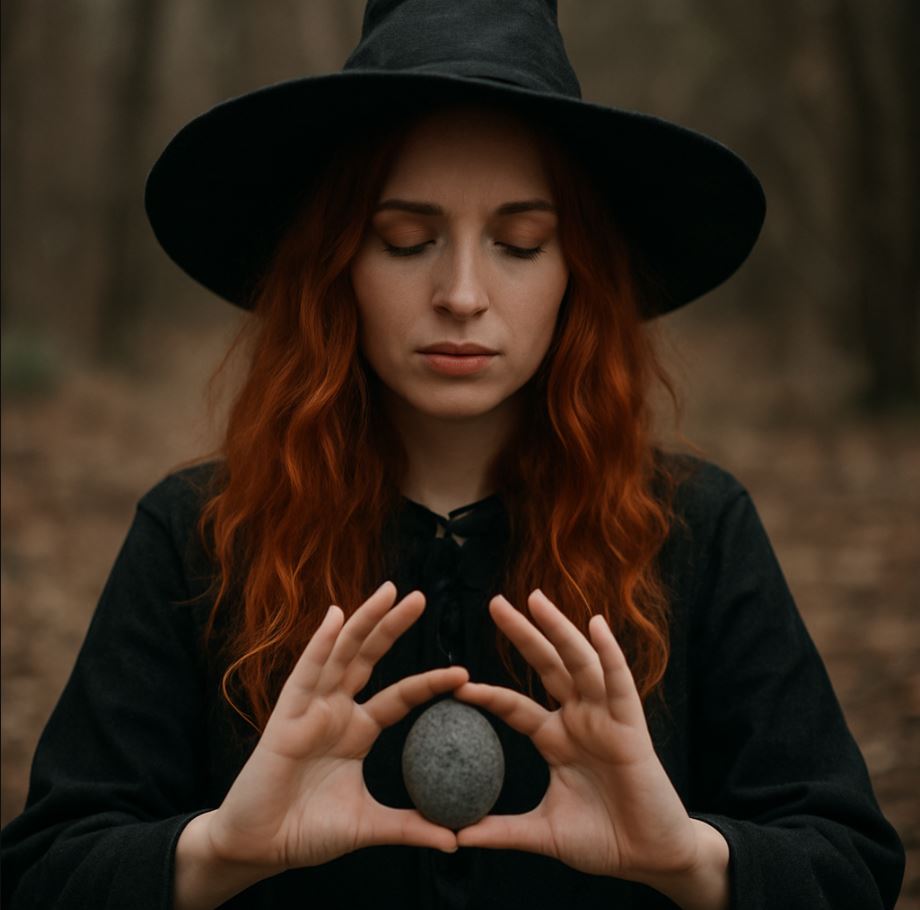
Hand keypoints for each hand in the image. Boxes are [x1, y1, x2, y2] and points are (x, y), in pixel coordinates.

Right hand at [202, 581, 467, 871]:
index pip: (400, 696)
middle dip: (392, 626)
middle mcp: (335, 710)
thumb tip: (456, 839)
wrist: (259, 849)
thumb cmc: (307, 832)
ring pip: (341, 653)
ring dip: (364, 621)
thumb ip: (410, 827)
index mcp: (356, 730)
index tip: (464, 674)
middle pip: (368, 657)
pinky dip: (320, 644)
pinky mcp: (286, 715)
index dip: (429, 683)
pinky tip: (336, 616)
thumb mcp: (369, 826)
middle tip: (421, 597)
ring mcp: (310, 708)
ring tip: (390, 592)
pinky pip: (306, 673)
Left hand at [453, 590, 727, 906]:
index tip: (454, 683)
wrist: (652, 859)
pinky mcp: (631, 727)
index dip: (487, 694)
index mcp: (556, 739)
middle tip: (494, 602)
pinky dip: (609, 653)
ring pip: (578, 663)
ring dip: (559, 629)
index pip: (514, 705)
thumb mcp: (544, 832)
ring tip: (535, 599)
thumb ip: (502, 831)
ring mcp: (605, 719)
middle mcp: (579, 719)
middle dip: (522, 633)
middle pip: (546, 665)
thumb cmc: (603, 840)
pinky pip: (619, 683)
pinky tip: (595, 625)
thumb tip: (455, 837)